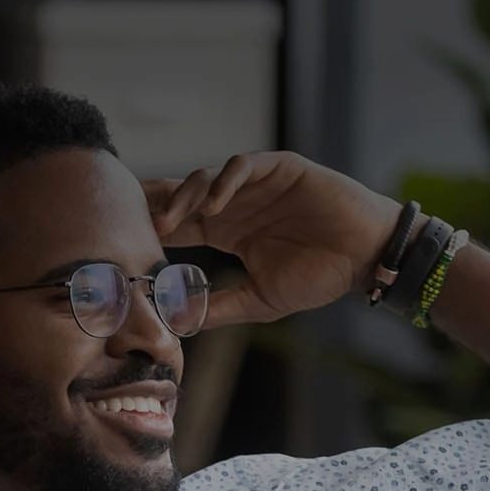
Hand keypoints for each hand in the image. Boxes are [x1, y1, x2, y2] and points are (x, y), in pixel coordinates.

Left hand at [144, 152, 402, 326]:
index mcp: (228, 230)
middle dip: (156, 204)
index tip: (124, 241)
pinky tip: (212, 207)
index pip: (180, 223)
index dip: (152, 228)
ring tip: (169, 224)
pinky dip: (223, 183)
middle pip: (183, 195)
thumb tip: (181, 323)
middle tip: (127, 220)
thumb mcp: (261, 300)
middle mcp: (236, 203)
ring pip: (206, 179)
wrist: (365, 256)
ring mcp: (256, 183)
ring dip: (184, 198)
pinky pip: (243, 166)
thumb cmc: (320, 276)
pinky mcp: (279, 168)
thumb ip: (222, 306)